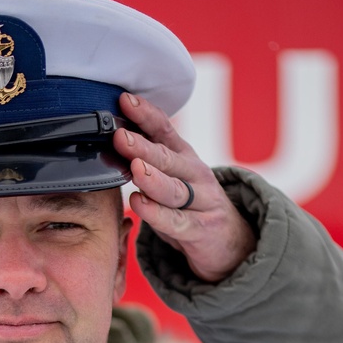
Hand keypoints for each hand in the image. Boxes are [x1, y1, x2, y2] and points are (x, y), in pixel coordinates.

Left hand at [114, 92, 256, 283]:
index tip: (125, 100)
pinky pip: (176, 222)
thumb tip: (111, 140)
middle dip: (143, 146)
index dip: (146, 115)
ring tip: (135, 168)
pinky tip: (139, 204)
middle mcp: (195, 174)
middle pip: (167, 158)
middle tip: (120, 136)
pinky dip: (156, 214)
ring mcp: (201, 202)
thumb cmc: (191, 206)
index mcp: (185, 157)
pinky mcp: (200, 230)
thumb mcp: (174, 177)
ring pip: (173, 189)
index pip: (165, 130)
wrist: (230, 242)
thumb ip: (150, 160)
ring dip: (153, 178)